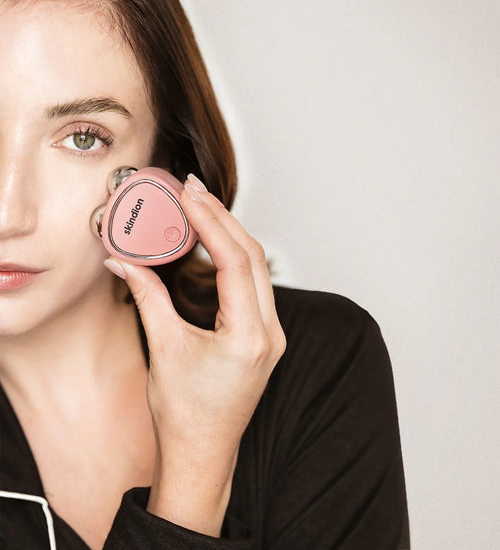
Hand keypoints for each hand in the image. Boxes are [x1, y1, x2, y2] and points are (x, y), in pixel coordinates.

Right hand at [104, 173, 285, 534]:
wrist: (202, 453)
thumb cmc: (185, 413)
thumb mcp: (163, 349)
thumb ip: (147, 297)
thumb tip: (124, 260)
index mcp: (250, 337)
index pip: (236, 262)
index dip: (212, 222)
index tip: (190, 195)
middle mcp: (270, 333)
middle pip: (253, 257)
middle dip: (223, 219)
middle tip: (193, 191)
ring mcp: (272, 335)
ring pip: (258, 269)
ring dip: (231, 236)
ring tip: (201, 209)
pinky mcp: (264, 337)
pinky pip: (255, 285)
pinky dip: (236, 259)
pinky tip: (215, 244)